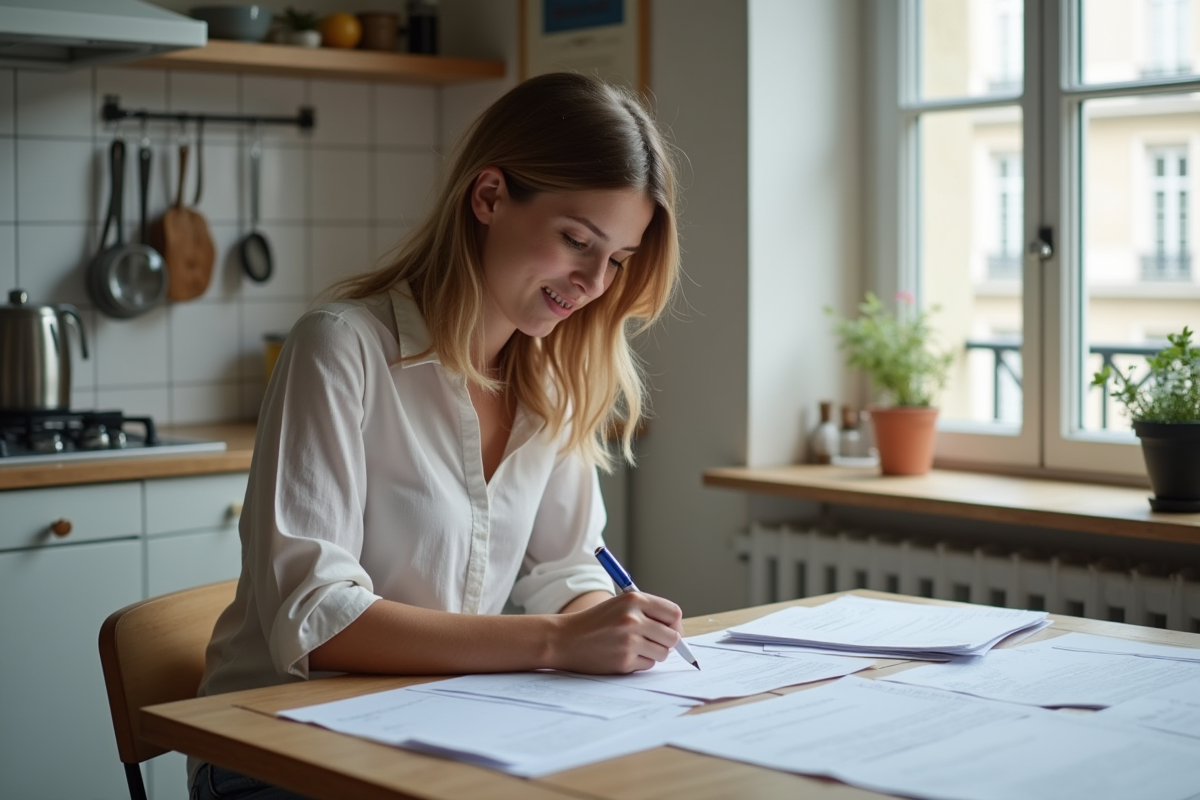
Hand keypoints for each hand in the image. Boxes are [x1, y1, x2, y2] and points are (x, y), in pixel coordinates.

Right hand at [549, 591, 682, 673]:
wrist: (564, 639)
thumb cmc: (594, 622)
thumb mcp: (619, 605)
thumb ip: (647, 612)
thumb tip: (677, 631)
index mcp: (634, 600)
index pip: (673, 613)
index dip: (675, 624)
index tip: (671, 630)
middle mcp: (633, 618)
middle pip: (673, 637)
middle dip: (667, 642)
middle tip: (654, 643)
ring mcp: (629, 641)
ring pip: (662, 653)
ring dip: (653, 653)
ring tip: (634, 648)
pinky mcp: (624, 661)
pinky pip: (647, 665)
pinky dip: (639, 663)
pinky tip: (623, 655)